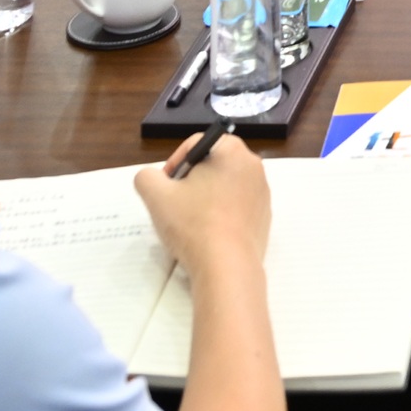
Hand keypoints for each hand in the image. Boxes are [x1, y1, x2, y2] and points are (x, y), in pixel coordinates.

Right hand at [136, 132, 271, 286]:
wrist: (227, 266)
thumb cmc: (192, 223)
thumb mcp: (156, 195)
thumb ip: (146, 177)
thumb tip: (152, 178)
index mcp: (233, 152)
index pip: (197, 144)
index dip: (175, 163)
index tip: (165, 186)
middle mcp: (254, 167)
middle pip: (212, 166)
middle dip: (190, 181)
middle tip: (174, 203)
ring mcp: (262, 194)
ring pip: (224, 188)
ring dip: (204, 199)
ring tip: (189, 221)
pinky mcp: (264, 219)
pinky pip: (236, 208)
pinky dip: (220, 215)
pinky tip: (206, 235)